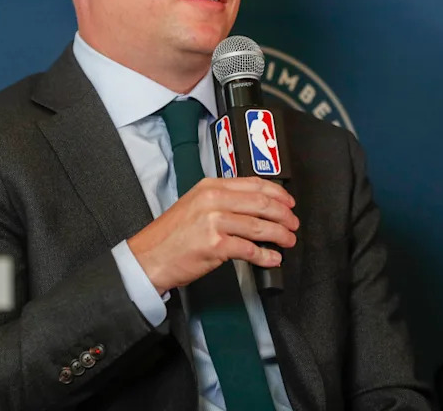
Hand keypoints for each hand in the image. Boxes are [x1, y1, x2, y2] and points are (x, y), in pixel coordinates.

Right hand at [127, 177, 298, 294]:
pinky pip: (250, 249)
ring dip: (280, 235)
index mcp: (210, 187)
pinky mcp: (215, 245)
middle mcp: (213, 200)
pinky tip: (273, 258)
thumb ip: (222, 201)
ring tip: (288, 241)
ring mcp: (214, 222)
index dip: (278, 193)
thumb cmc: (171, 236)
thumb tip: (254, 207)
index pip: (253, 184)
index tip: (289, 203)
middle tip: (293, 224)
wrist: (149, 257)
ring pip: (259, 225)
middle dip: (283, 215)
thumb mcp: (194, 205)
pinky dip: (266, 255)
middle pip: (261, 203)